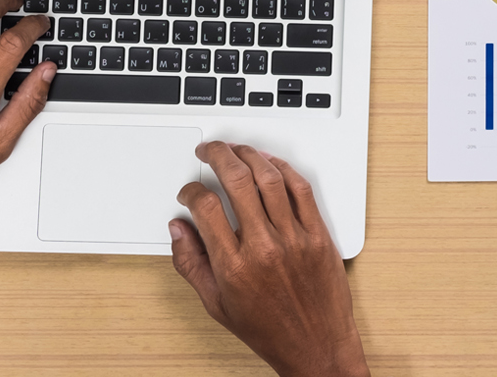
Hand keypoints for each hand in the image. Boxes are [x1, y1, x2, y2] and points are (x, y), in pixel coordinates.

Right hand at [170, 143, 369, 376]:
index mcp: (234, 266)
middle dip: (218, 155)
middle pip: (237, 181)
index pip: (206, 207)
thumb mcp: (217, 305)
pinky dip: (284, 170)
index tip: (189, 192)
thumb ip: (191, 264)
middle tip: (209, 149)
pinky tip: (270, 164)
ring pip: (269, 178)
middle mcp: (264, 247)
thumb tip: (178, 229)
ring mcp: (294, 238)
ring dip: (249, 155)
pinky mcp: (318, 234)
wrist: (316, 347)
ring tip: (237, 150)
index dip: (191, 191)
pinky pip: (301, 190)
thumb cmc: (269, 329)